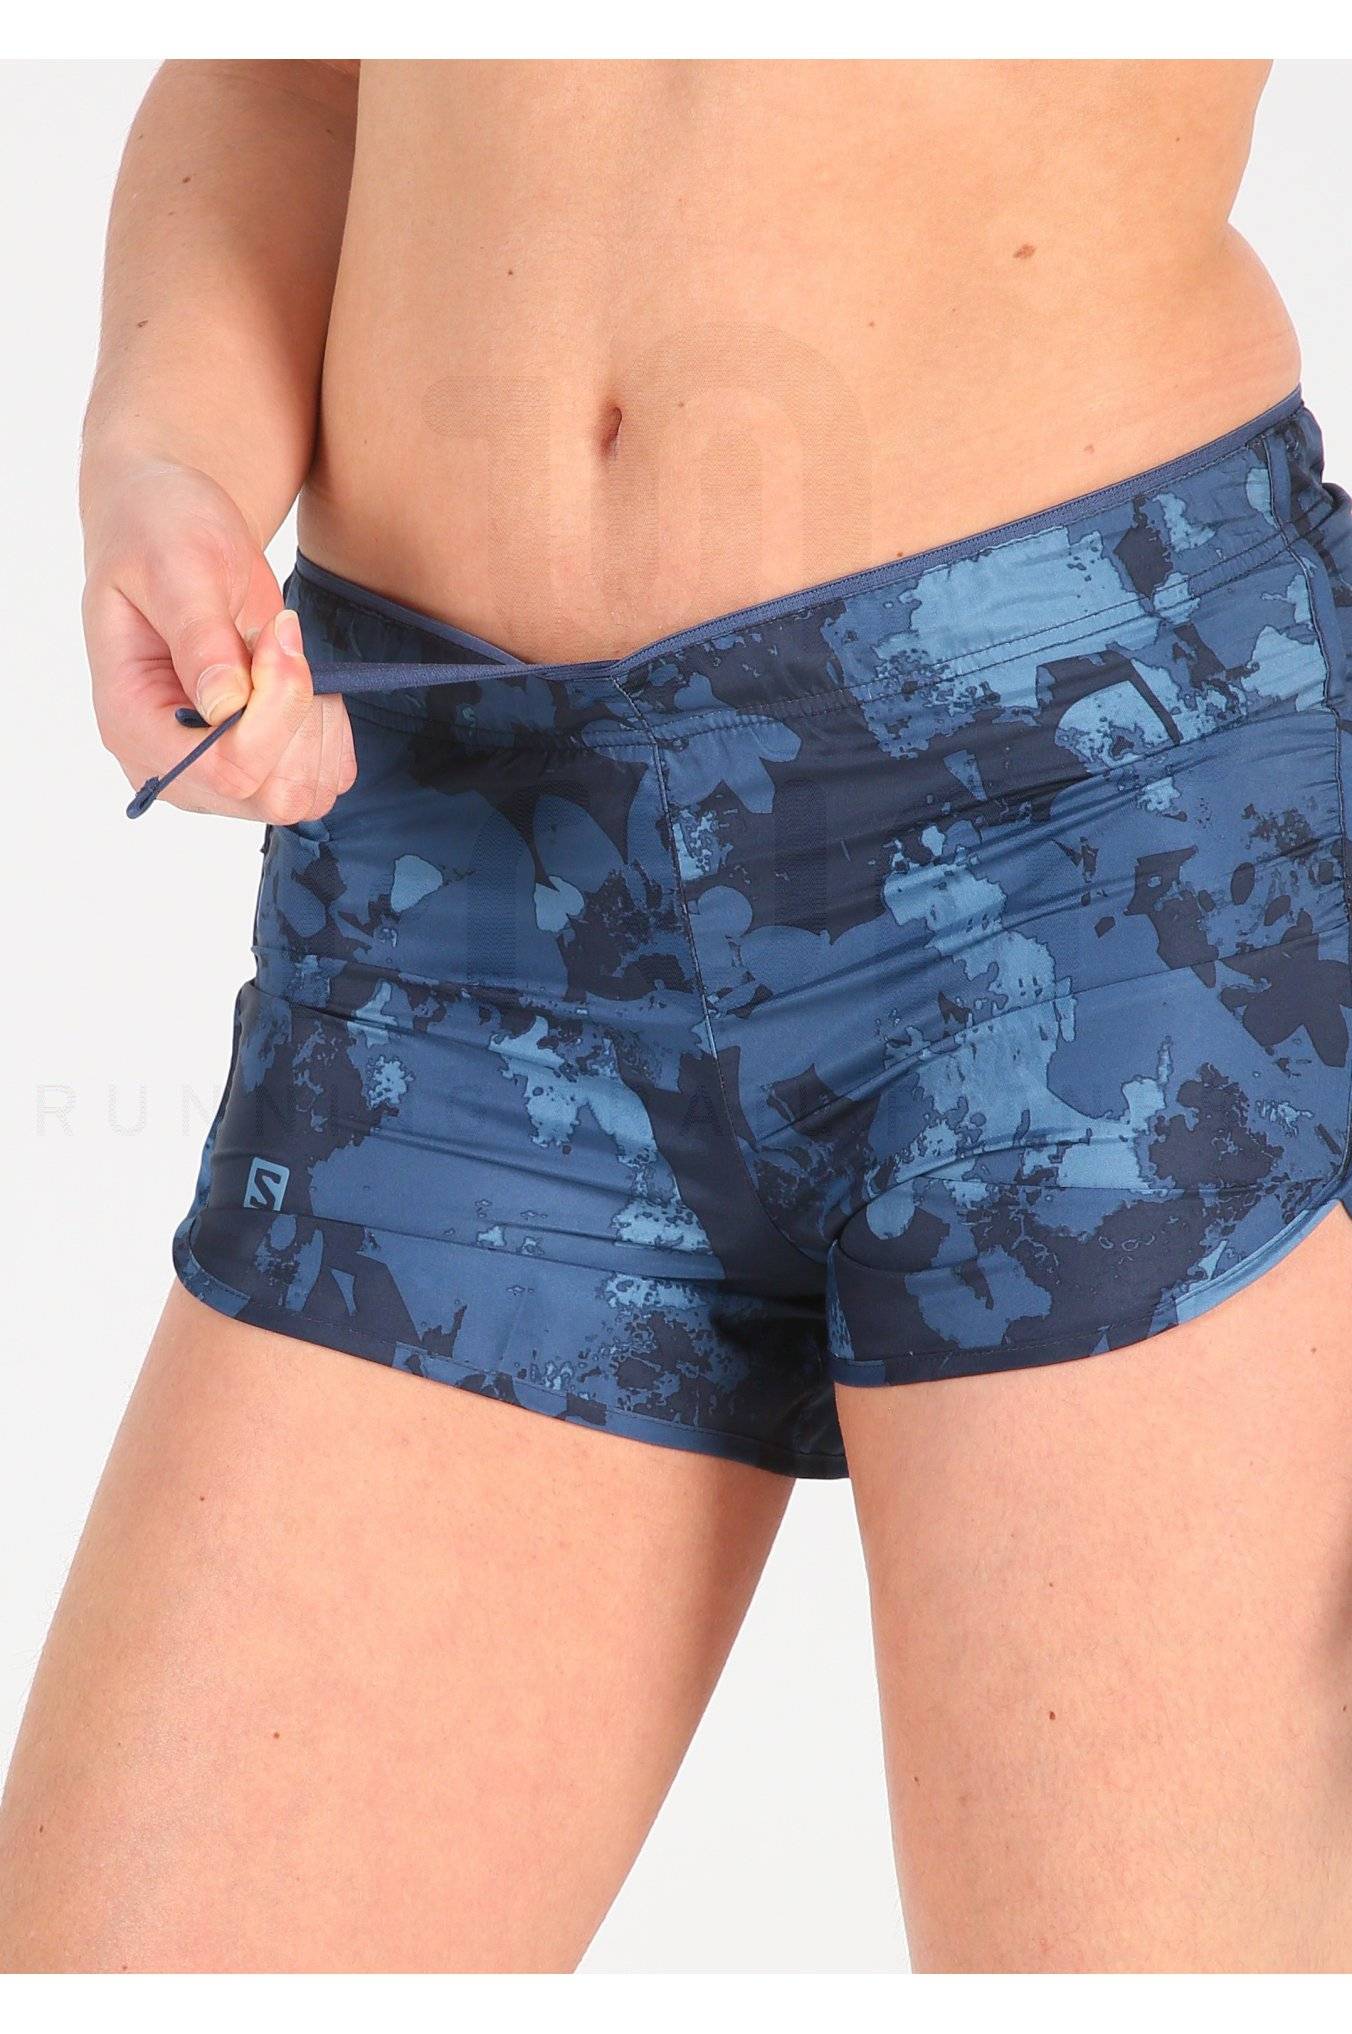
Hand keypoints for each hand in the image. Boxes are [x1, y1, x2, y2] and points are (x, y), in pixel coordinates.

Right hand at [82, 458, 354, 821]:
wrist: (172, 531)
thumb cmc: (160, 534)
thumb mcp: (176, 567)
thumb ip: (199, 635)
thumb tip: (226, 705)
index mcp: (132, 723)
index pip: (225, 771)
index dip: (274, 713)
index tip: (278, 633)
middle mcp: (172, 764)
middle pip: (272, 796)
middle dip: (300, 718)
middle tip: (284, 641)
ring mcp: (214, 771)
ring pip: (303, 795)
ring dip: (318, 725)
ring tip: (288, 655)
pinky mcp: (256, 762)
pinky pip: (322, 779)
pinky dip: (331, 732)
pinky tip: (305, 680)